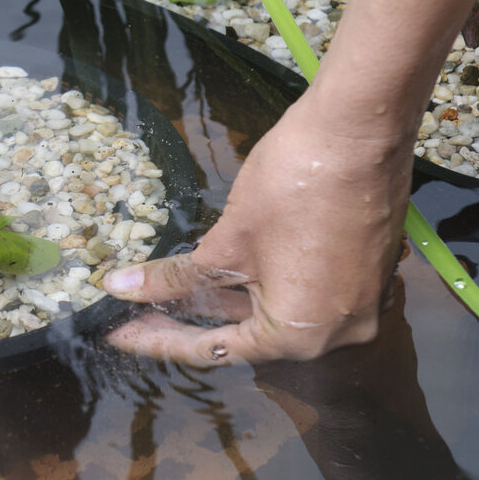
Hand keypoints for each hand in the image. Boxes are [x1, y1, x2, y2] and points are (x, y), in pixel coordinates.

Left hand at [102, 90, 411, 364]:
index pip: (213, 349)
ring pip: (267, 308)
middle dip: (183, 319)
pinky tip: (206, 270)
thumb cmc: (292, 187)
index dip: (157, 340)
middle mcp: (333, 332)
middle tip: (128, 312)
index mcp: (301, 336)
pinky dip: (250, 282)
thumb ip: (174, 278)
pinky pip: (294, 288)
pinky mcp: (359, 271)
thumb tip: (121, 289)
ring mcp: (353, 302)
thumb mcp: (227, 241)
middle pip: (242, 334)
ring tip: (157, 292)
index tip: (117, 335)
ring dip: (214, 300)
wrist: (360, 129)